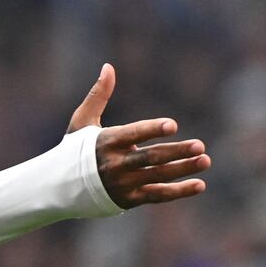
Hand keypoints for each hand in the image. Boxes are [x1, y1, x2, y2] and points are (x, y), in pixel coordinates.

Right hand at [67, 63, 209, 208]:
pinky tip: (199, 185)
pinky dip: (179, 192)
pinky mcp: (129, 200)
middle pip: (151, 158)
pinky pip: (157, 196)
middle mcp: (116, 164)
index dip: (152, 130)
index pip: (134, 134)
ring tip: (205, 160)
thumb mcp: (83, 120)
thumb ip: (98, 95)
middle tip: (200, 145)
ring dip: (183, 169)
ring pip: (158, 177)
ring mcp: (123, 184)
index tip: (173, 125)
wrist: (60, 187)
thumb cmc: (74, 149)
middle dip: (177, 152)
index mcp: (107, 142)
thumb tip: (108, 66)